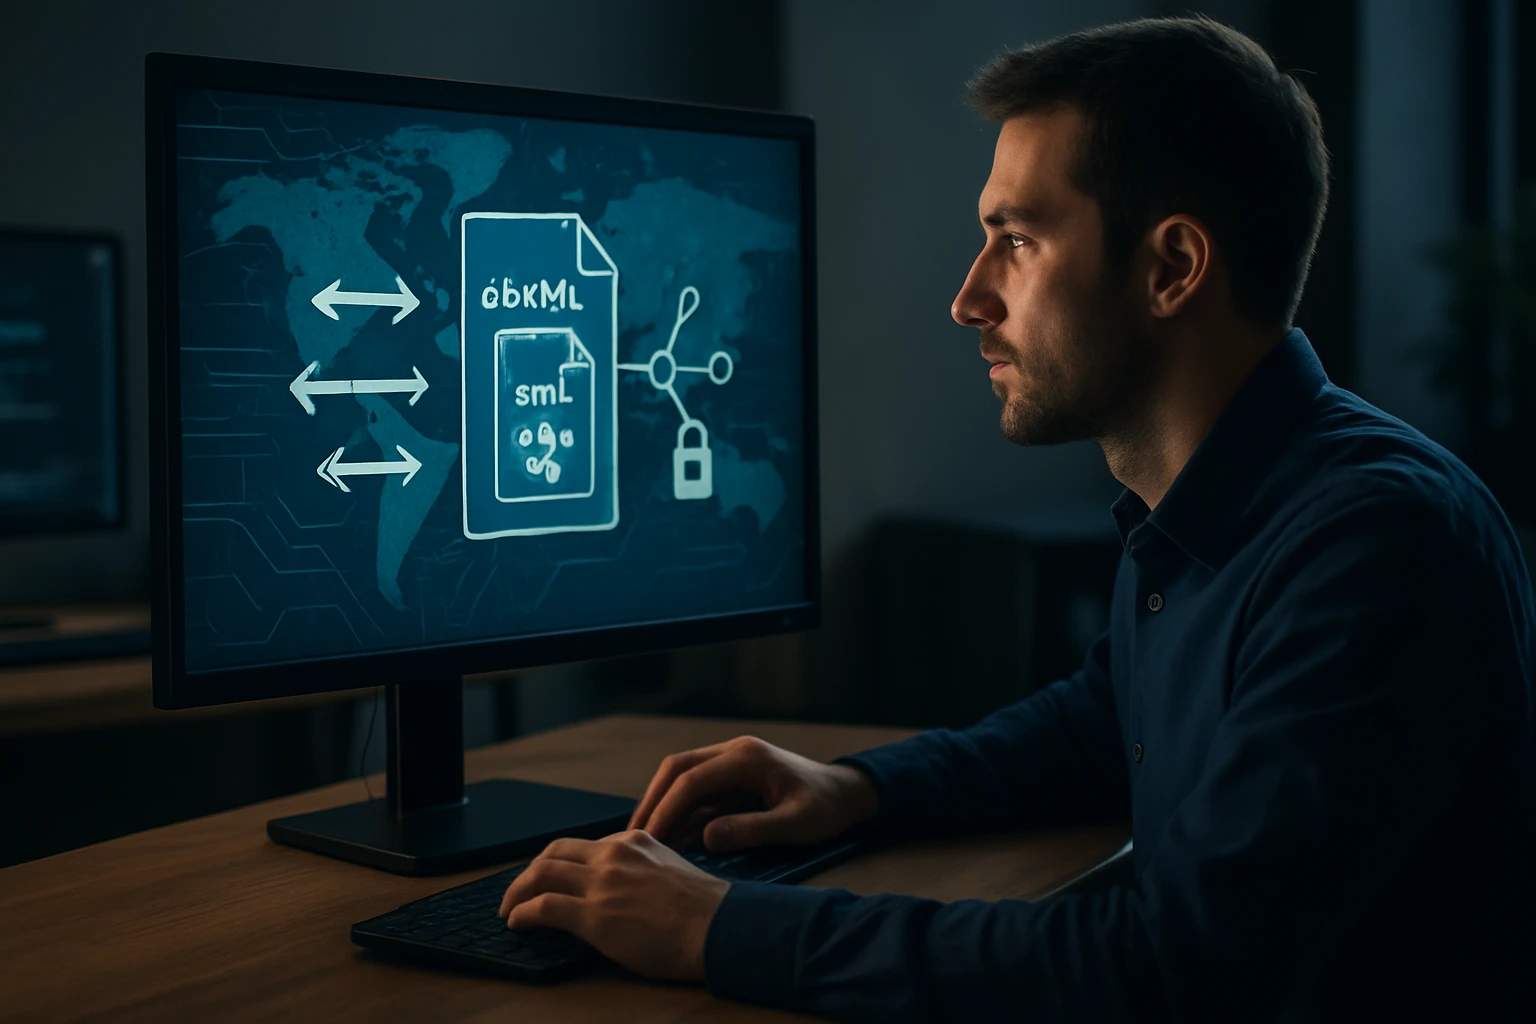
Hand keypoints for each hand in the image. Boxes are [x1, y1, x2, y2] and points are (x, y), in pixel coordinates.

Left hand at [498, 830, 729, 981]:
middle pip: (553, 852)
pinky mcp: (595, 915)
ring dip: (517, 891)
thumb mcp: (672, 870)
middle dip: (530, 871)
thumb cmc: (705, 910)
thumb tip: (623, 887)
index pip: (584, 845)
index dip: (561, 863)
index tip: (553, 878)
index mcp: (634, 841)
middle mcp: (614, 855)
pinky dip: (522, 913)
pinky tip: (518, 923)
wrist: (719, 927)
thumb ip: (643, 869)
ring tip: (509, 909)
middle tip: (521, 890)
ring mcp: (602, 883)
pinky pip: (543, 907)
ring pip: (540, 874)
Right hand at [627, 735, 879, 850]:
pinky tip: (669, 835)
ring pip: (681, 775)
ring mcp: (731, 760)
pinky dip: (679, 809)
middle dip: (652, 801)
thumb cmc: (826, 809)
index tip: (649, 840)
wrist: (845, 794)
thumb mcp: (796, 825)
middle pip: (677, 769)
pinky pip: (696, 788)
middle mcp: (733, 751)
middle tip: (631, 837)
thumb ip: (754, 830)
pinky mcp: (732, 775)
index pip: (692, 780)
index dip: (666, 810)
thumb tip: (708, 837)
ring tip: (644, 839)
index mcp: (747, 758)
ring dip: (661, 803)